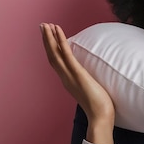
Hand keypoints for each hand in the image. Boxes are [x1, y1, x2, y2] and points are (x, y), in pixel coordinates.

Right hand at [40, 23, 114, 143]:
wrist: (100, 117)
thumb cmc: (99, 107)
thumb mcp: (89, 91)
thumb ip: (85, 84)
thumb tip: (89, 79)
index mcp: (68, 80)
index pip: (56, 61)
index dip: (51, 48)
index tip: (49, 37)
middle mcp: (65, 77)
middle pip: (52, 55)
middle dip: (46, 40)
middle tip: (43, 26)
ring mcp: (70, 75)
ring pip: (55, 53)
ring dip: (50, 38)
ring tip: (46, 25)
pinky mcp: (77, 73)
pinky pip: (66, 54)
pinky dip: (61, 41)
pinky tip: (58, 30)